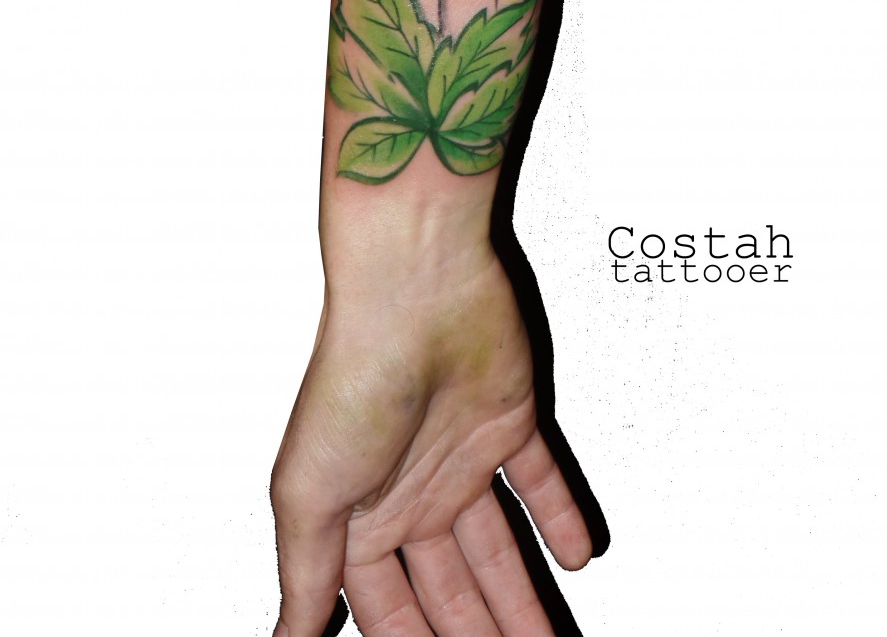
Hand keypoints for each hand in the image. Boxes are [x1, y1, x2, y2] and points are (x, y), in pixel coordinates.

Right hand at [270, 240, 589, 636]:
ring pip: (499, 547)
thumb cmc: (354, 375)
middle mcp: (411, 488)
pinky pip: (542, 482)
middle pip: (452, 588)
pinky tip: (577, 554)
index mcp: (359, 512)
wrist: (416, 289)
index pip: (390, 607)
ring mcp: (462, 455)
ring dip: (525, 598)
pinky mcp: (510, 421)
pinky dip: (561, 519)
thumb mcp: (308, 493)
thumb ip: (305, 576)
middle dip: (478, 636)